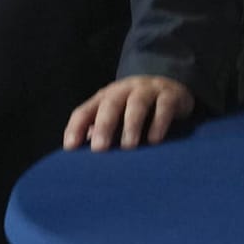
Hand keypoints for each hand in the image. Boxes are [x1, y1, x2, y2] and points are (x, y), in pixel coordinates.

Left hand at [63, 75, 193, 151]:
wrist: (172, 87)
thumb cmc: (136, 111)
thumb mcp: (116, 118)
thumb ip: (100, 133)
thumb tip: (82, 157)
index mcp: (105, 97)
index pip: (85, 110)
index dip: (76, 127)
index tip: (71, 148)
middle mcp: (125, 90)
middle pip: (111, 104)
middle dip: (104, 125)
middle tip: (100, 148)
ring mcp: (149, 90)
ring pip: (137, 103)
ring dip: (131, 124)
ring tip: (129, 146)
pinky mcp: (171, 94)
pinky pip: (164, 106)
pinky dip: (159, 122)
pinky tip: (154, 140)